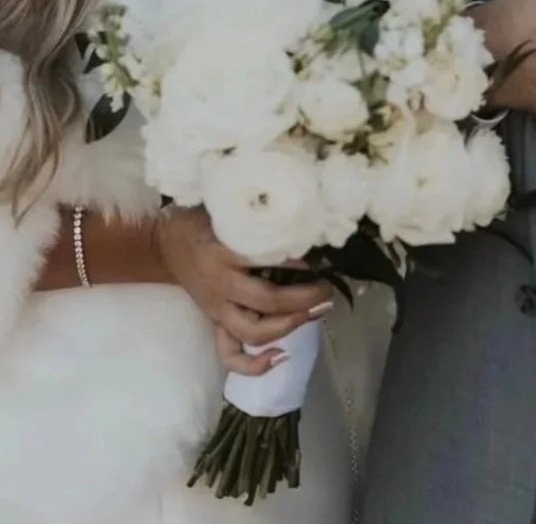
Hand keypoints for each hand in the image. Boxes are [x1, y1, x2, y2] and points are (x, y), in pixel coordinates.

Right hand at [156, 207, 331, 375]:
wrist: (165, 246)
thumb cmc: (202, 223)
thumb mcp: (226, 213)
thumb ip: (255, 221)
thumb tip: (301, 224)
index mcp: (223, 253)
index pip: (263, 261)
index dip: (294, 262)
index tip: (319, 259)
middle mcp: (221, 285)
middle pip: (267, 301)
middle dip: (304, 298)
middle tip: (327, 287)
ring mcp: (217, 309)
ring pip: (255, 331)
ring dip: (291, 325)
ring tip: (318, 311)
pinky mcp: (215, 323)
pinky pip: (229, 355)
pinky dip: (254, 364)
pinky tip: (281, 357)